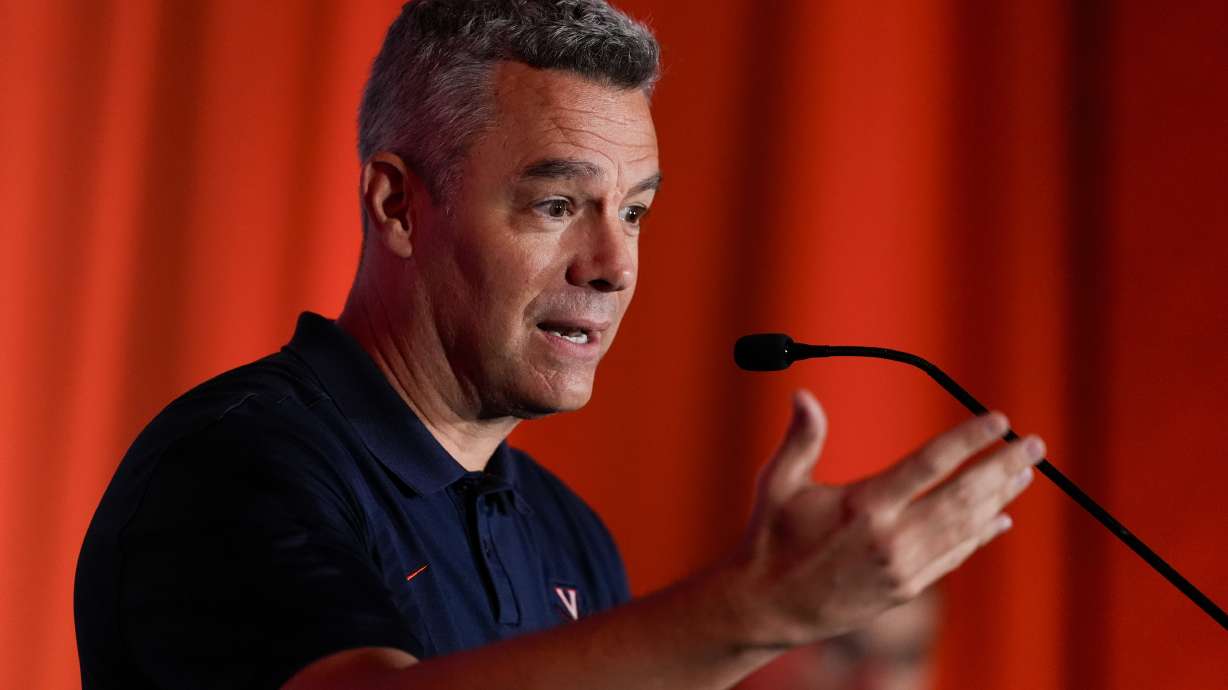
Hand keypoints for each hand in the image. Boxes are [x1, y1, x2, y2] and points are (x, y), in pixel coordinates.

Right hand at [728, 390, 1043, 647]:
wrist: (768, 607)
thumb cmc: (771, 539)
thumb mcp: (779, 484)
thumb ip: (801, 439)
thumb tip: (804, 395)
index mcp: (864, 505)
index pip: (931, 464)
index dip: (969, 439)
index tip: (997, 421)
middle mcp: (892, 537)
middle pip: (963, 495)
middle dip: (1003, 467)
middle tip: (1033, 445)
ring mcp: (904, 567)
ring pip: (966, 526)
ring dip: (1000, 497)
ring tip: (1025, 474)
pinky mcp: (906, 588)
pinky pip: (955, 557)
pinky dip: (981, 535)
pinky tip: (1000, 518)